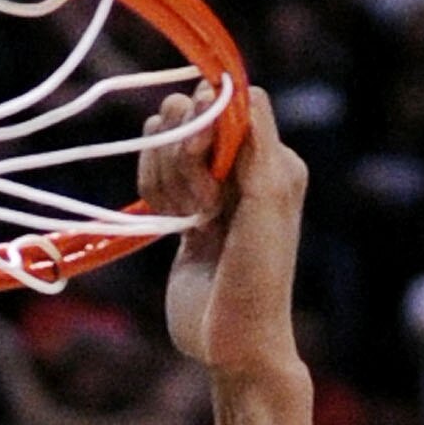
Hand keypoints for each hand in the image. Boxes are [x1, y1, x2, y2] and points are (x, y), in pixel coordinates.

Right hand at [148, 87, 304, 387]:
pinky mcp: (178, 208)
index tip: (212, 163)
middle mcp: (241, 163)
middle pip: (189, 110)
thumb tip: (229, 82)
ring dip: (167, 178)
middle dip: (183, 154)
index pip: (227, 96)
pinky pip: (151, 171)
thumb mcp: (268, 198)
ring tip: (190, 221)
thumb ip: (254, 136)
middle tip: (205, 204)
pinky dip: (154, 193)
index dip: (208, 120)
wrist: (233, 342)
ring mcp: (207, 185)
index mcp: (272, 155)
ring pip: (163, 139)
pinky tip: (174, 226)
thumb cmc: (259, 275)